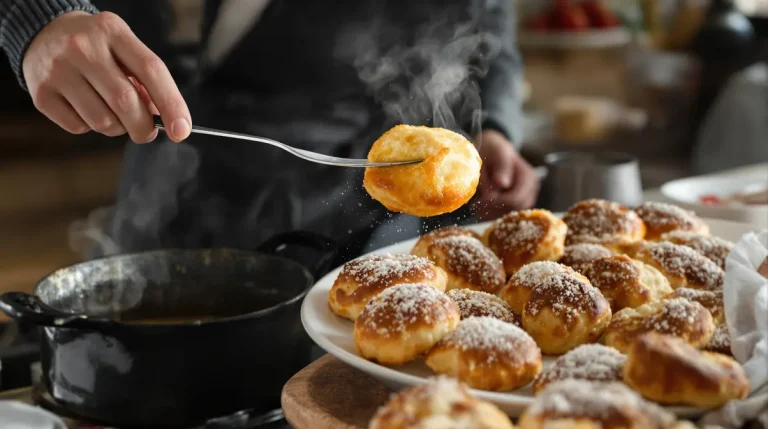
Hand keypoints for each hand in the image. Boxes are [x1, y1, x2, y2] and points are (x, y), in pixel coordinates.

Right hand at [22, 12, 190, 142]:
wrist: (43, 33)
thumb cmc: (96, 46)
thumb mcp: (123, 47)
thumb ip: (145, 78)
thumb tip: (162, 117)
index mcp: (113, 31)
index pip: (151, 70)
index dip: (172, 104)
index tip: (182, 130)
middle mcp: (83, 47)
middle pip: (126, 102)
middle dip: (144, 127)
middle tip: (146, 131)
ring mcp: (59, 70)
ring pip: (103, 122)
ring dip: (117, 128)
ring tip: (112, 112)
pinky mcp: (42, 94)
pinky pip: (79, 128)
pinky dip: (90, 127)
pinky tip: (86, 108)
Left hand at [473, 129, 539, 219]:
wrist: (493, 150)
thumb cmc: (494, 149)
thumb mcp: (496, 152)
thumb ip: (500, 168)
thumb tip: (502, 184)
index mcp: (528, 176)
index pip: (516, 199)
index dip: (498, 203)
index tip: (481, 201)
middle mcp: (530, 189)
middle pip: (514, 209)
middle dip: (494, 209)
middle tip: (476, 207)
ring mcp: (524, 197)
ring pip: (509, 214)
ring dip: (492, 213)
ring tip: (476, 207)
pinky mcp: (516, 203)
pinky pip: (505, 214)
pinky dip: (492, 213)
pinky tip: (480, 209)